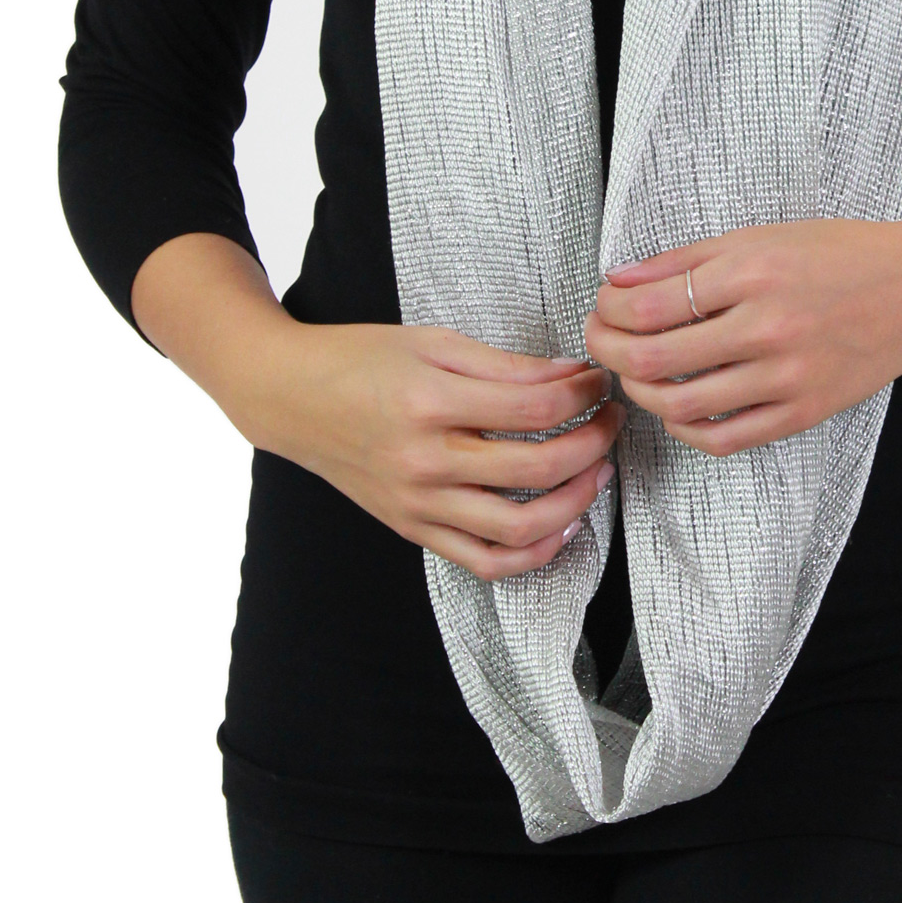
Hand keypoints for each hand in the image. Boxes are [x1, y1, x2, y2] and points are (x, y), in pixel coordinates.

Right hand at [270, 320, 625, 581]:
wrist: (291, 397)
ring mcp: (418, 504)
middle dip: (592, 444)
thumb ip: (504, 364)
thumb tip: (569, 376)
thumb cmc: (360, 358)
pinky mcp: (412, 529)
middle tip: (610, 420)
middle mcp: (425, 461)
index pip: (533, 409)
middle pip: (536, 471)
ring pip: (517, 530)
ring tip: (597, 472)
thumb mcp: (433, 340)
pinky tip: (561, 526)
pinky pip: (483, 562)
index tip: (597, 380)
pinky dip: (531, 554)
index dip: (581, 394)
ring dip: (574, 503)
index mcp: (431, 401)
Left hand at [583, 217, 901, 456]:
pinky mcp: (802, 413)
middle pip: (654, 359)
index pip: (648, 305)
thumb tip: (619, 281)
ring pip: (681, 405)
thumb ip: (685, 260)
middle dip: (608, 352)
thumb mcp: (760, 237)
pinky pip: (723, 437)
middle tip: (601, 340)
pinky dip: (685, 427)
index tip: (602, 306)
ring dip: (640, 391)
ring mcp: (786, 377)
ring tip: (635, 372)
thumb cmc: (838, 255)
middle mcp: (768, 327)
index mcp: (752, 272)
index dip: (607, 311)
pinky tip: (677, 405)